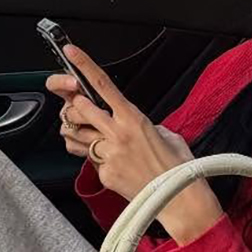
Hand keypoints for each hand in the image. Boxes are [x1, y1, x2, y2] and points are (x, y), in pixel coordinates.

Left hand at [46, 45, 223, 243]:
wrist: (180, 198)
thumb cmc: (177, 166)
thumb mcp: (164, 133)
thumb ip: (139, 123)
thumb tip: (128, 121)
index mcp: (134, 118)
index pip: (102, 85)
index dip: (83, 66)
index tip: (71, 52)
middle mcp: (117, 134)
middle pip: (79, 109)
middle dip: (74, 106)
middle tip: (79, 108)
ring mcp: (109, 155)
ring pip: (77, 136)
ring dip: (79, 132)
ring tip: (94, 137)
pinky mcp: (105, 174)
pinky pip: (90, 161)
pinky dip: (96, 160)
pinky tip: (114, 164)